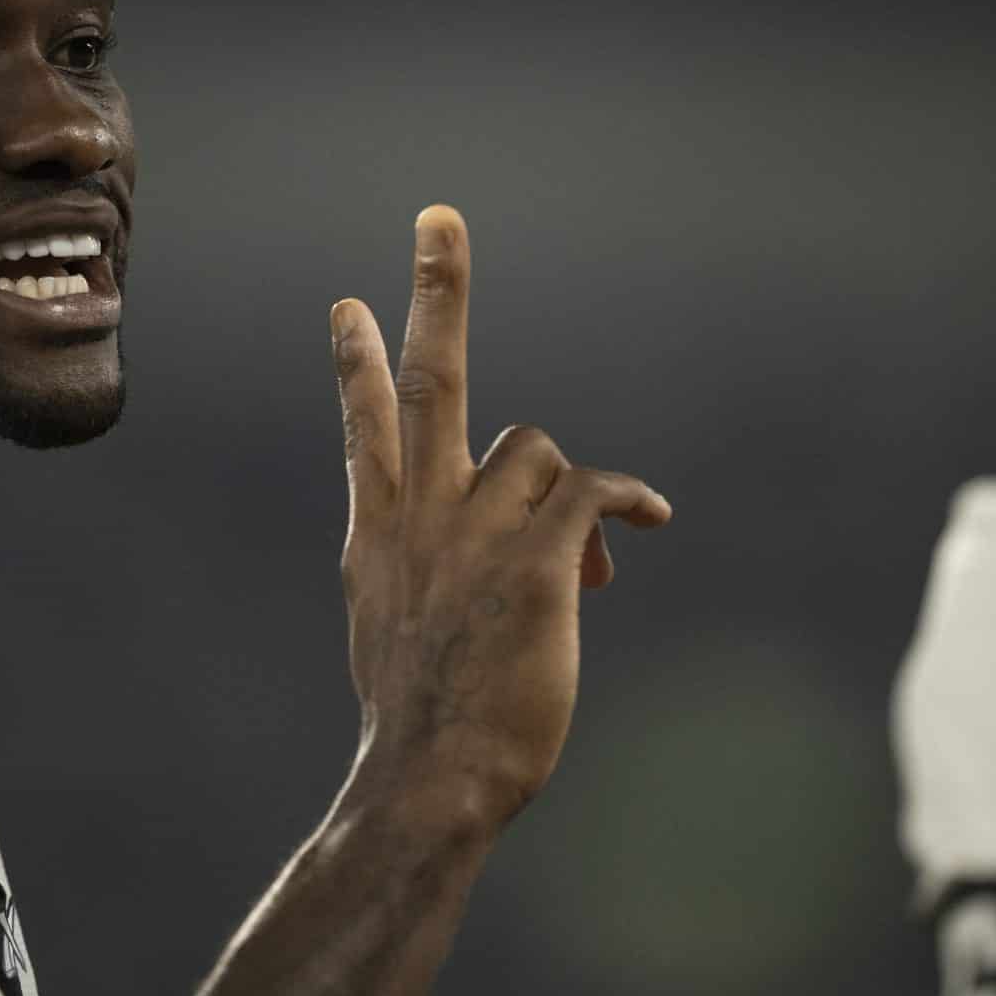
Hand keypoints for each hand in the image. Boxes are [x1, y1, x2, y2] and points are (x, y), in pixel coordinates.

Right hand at [329, 204, 671, 829]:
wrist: (433, 776)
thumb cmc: (423, 719)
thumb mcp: (395, 627)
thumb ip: (422, 568)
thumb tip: (483, 552)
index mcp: (378, 531)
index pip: (365, 426)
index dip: (357, 362)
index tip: (348, 305)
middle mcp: (419, 515)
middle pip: (428, 378)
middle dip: (434, 292)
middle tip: (439, 220)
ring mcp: (474, 531)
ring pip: (535, 448)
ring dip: (564, 491)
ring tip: (584, 563)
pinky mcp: (535, 559)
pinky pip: (592, 491)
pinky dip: (626, 501)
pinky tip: (648, 524)